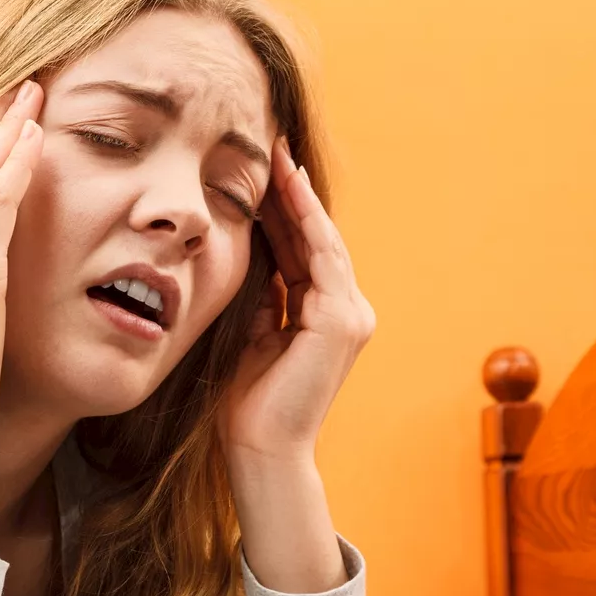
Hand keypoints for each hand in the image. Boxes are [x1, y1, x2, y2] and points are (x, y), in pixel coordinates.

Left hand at [217, 137, 375, 463]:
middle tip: (271, 145)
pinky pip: (321, 257)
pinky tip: (285, 187)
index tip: (261, 172)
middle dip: (291, 194)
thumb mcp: (250, 338)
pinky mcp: (341, 321)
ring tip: (278, 155)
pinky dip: (304, 219)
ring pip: (321, 240)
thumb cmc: (246, 405)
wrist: (260, 450)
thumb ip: (262, 302)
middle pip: (314, 239)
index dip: (281, 212)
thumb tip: (253, 263)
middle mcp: (345, 312)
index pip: (300, 252)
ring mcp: (349, 315)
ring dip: (298, 196)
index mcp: (321, 317)